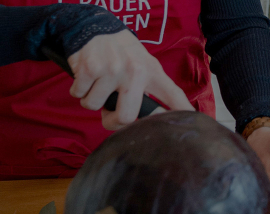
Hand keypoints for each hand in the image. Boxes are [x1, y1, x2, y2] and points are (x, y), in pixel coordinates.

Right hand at [67, 30, 193, 129]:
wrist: (95, 26)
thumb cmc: (123, 52)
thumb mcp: (144, 63)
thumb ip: (150, 87)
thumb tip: (153, 118)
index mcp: (153, 72)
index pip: (172, 95)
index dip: (181, 112)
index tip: (186, 126)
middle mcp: (135, 71)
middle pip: (127, 117)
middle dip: (114, 123)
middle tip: (110, 117)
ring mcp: (112, 70)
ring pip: (95, 106)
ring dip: (92, 101)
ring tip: (98, 87)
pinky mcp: (90, 69)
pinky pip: (80, 95)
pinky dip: (79, 91)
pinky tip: (87, 78)